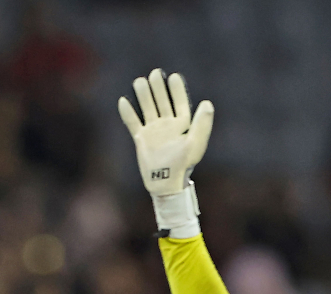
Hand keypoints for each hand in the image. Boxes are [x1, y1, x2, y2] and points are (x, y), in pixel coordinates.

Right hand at [119, 68, 213, 196]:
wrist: (165, 183)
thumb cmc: (183, 165)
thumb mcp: (195, 144)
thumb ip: (202, 124)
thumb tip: (207, 103)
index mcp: (182, 125)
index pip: (179, 102)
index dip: (176, 90)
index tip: (173, 77)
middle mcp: (167, 125)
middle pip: (162, 101)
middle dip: (158, 88)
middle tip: (155, 73)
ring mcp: (154, 131)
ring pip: (147, 108)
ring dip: (143, 95)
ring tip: (139, 81)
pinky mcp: (141, 139)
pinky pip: (133, 123)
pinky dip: (128, 113)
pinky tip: (123, 101)